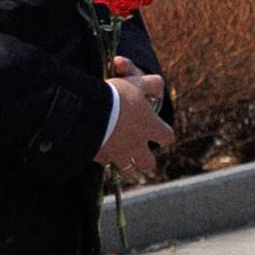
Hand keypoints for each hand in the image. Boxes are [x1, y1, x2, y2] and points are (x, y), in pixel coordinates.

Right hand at [98, 64, 173, 180]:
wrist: (87, 111)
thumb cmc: (115, 97)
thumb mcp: (137, 83)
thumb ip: (152, 84)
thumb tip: (158, 89)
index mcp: (149, 127)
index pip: (167, 137)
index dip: (164, 134)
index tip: (158, 131)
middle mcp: (136, 145)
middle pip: (148, 163)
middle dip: (145, 159)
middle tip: (138, 150)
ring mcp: (118, 154)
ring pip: (128, 171)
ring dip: (126, 165)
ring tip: (120, 156)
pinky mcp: (99, 157)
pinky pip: (104, 163)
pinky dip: (104, 158)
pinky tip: (100, 149)